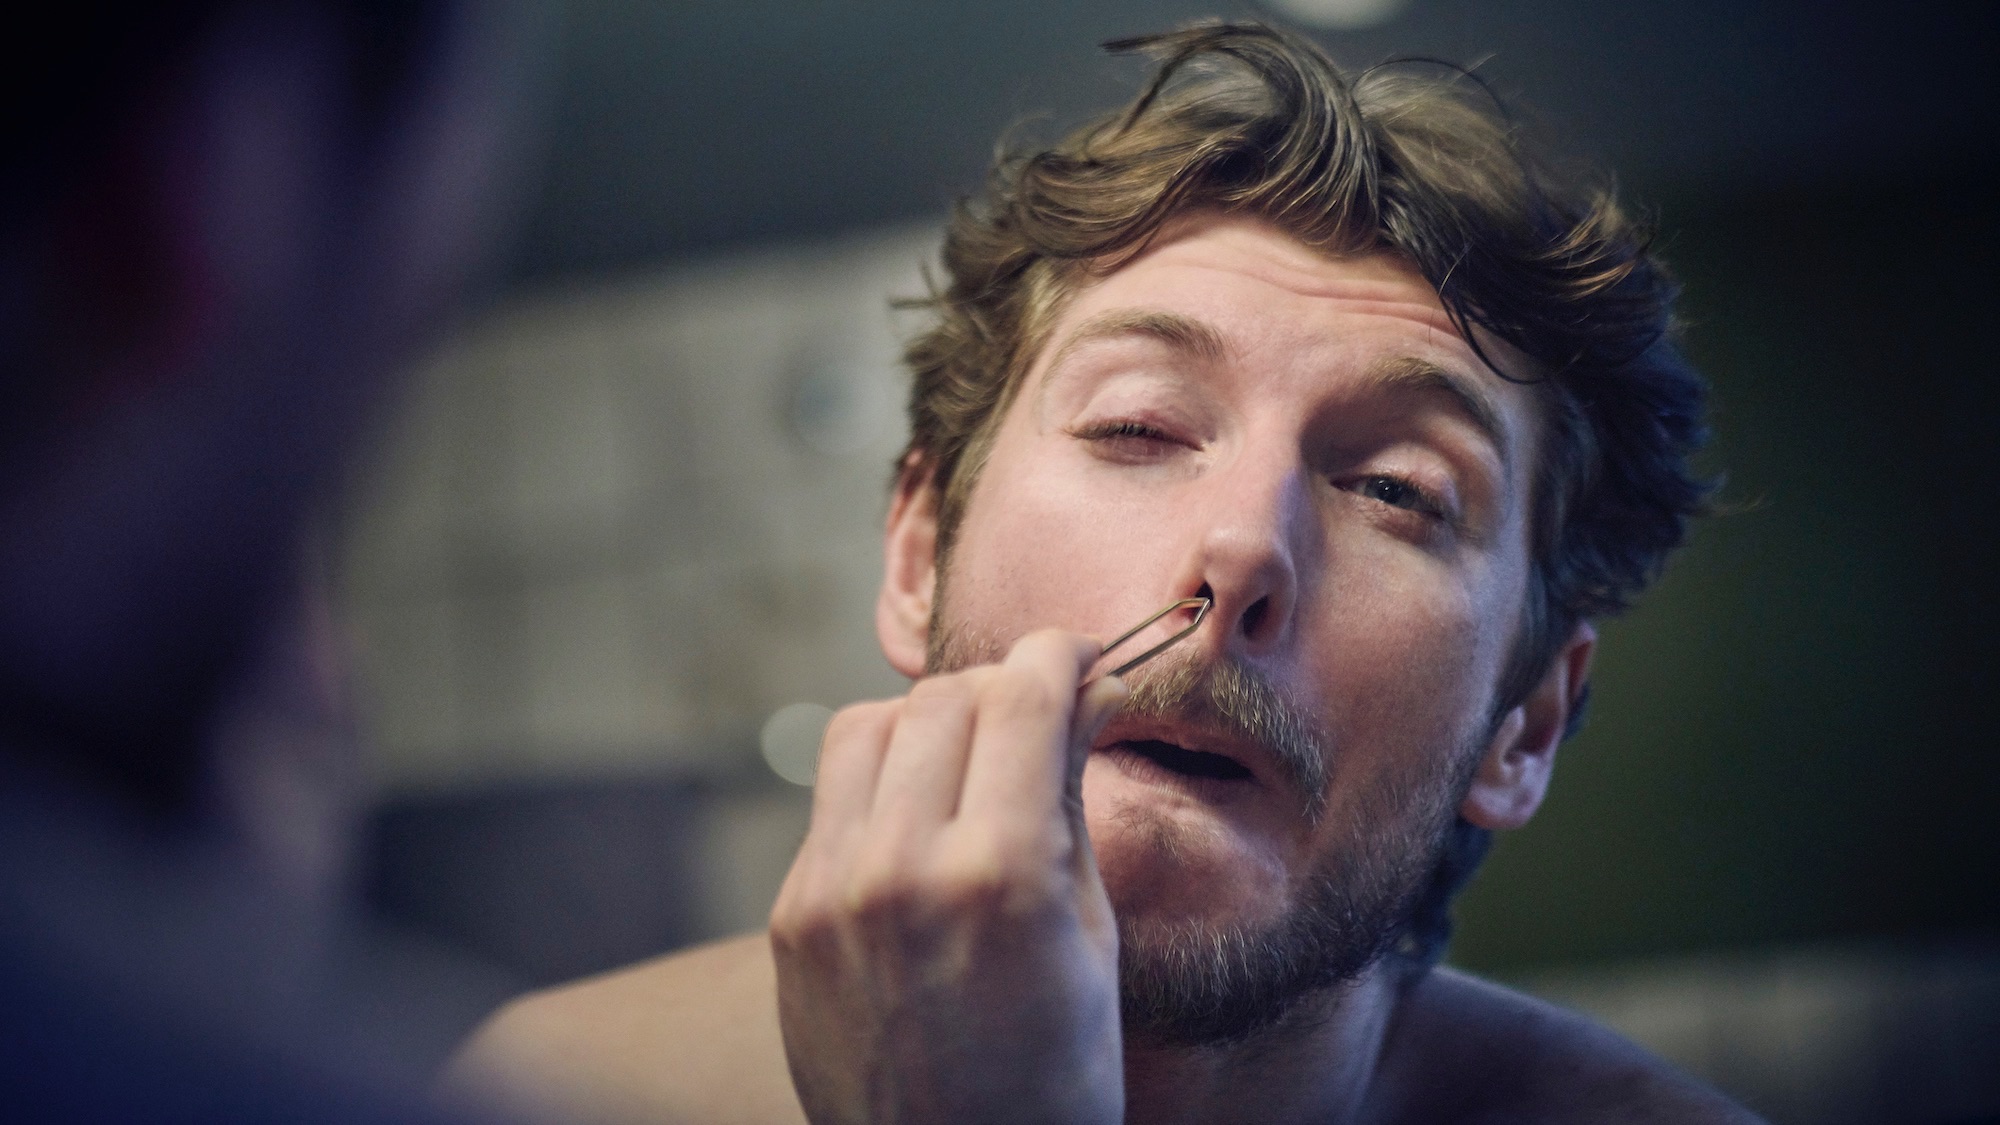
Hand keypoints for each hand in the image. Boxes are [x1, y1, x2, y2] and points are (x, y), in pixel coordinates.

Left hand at [769, 630, 1128, 1124]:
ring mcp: (832, 891)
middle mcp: (903, 869)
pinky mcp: (791, 915)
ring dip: (929, 723)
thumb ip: (1072, 802)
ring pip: (869, 726)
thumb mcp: (1092, 938)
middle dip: (1004, 688)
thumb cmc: (1055, 1071)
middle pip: (945, 698)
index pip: (1023, 695)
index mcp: (1002, 875)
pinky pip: (833, 799)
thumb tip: (1085, 693)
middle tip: (1038, 714)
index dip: (1061, 656)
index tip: (1081, 658)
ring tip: (971, 763)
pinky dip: (883, 786)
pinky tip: (922, 824)